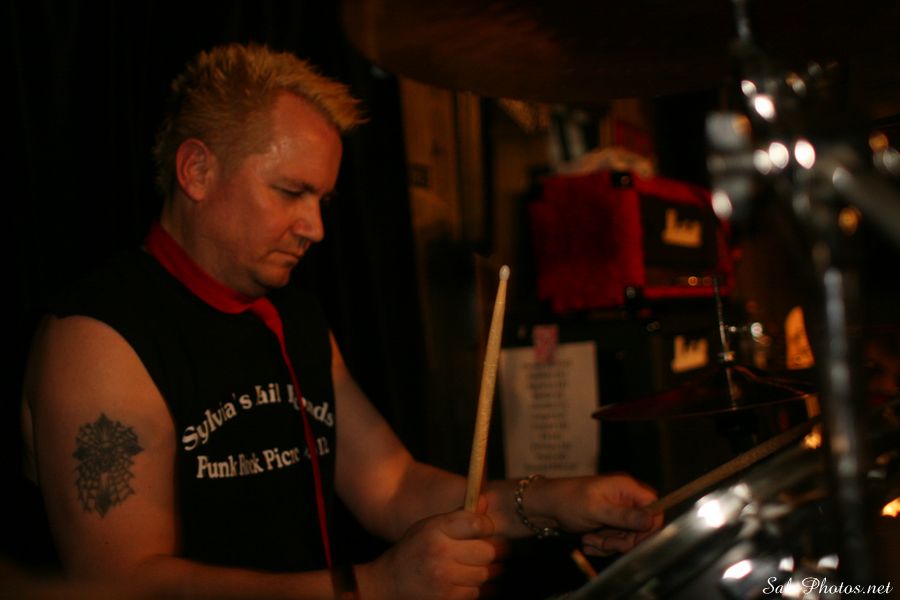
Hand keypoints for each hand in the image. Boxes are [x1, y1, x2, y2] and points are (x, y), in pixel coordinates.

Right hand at [359, 507, 503, 599]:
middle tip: (488, 550)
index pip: (476, 524)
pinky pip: (476, 592)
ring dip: (485, 571)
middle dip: (491, 551)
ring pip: (484, 574)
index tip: (486, 529)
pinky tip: (466, 580)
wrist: (391, 582)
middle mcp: (440, 553)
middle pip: (487, 551)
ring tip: (476, 565)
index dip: (487, 526)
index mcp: (435, 529)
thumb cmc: (414, 549)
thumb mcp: (430, 525)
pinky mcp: (447, 599)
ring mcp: (443, 579)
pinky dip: (475, 587)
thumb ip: (458, 516)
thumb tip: (486, 501)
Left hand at [525, 474, 662, 555]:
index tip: (634, 541)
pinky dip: (603, 546)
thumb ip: (624, 515)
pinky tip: (588, 544)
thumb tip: (651, 519)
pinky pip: (616, 540)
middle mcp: (625, 498)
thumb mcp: (596, 509)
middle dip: (623, 541)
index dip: (648, 528)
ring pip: (628, 537)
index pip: (655, 508)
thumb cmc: (567, 500)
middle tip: (604, 544)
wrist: (545, 506)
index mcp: (627, 488)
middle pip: (642, 528)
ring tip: (589, 542)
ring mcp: (617, 511)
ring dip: (609, 545)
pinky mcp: (609, 523)